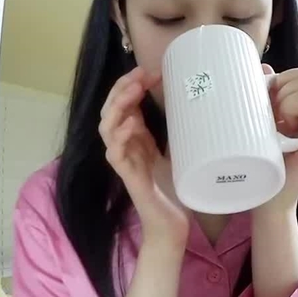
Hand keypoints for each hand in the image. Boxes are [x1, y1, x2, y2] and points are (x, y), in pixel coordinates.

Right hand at [99, 67, 188, 243]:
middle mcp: (125, 146)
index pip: (124, 104)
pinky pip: (115, 154)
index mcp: (135, 138)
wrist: (172, 225)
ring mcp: (124, 162)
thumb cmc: (174, 189)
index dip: (132, 85)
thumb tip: (191, 101)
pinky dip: (120, 136)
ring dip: (118, 106)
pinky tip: (130, 123)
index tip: (150, 71)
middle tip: (140, 74)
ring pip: (106, 127)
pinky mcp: (128, 178)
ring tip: (133, 91)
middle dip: (122, 88)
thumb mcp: (177, 151)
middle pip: (111, 110)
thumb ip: (176, 130)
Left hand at [261, 65, 297, 211]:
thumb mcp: (258, 119)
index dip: (281, 84)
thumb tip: (264, 68)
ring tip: (283, 130)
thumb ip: (265, 92)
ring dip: (288, 106)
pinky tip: (296, 135)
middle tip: (275, 122)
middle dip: (282, 94)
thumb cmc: (262, 162)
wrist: (266, 195)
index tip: (268, 111)